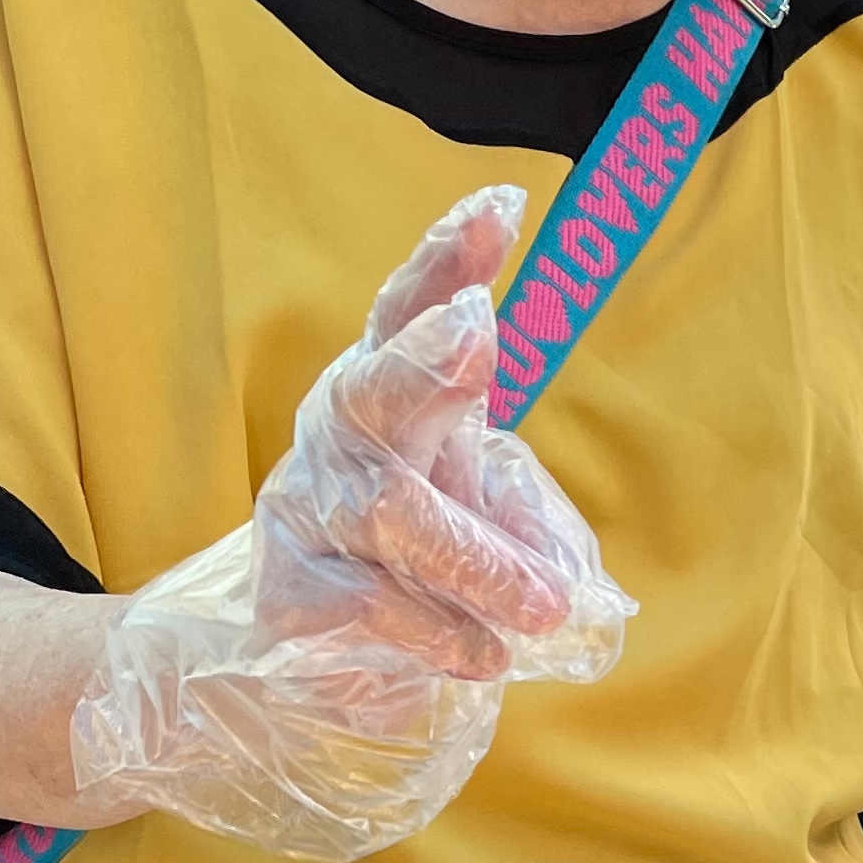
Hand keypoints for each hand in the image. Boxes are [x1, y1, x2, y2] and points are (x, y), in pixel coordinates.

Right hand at [66, 189, 631, 859]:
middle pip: (377, 389)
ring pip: (391, 515)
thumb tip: (573, 576)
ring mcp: (308, 508)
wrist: (290, 644)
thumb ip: (521, 515)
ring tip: (545, 605)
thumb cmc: (408, 549)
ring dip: (476, 556)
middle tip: (481, 330)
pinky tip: (484, 655)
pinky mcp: (289, 589)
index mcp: (385, 387)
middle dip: (428, 357)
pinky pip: (372, 606)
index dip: (446, 259)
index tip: (499, 207)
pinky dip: (440, 632)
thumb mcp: (467, 505)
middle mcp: (340, 433)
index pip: (409, 310)